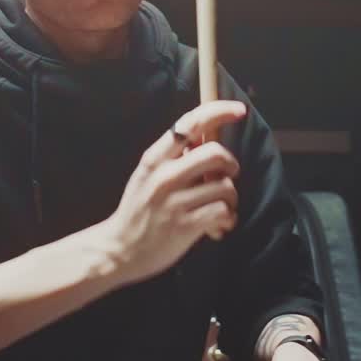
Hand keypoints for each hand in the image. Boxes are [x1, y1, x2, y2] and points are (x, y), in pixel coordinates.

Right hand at [102, 100, 245, 284]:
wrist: (120, 250)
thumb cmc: (140, 209)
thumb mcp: (149, 174)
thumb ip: (175, 156)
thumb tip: (208, 136)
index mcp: (155, 158)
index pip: (190, 123)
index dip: (219, 111)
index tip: (240, 110)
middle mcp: (164, 176)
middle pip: (216, 152)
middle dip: (231, 163)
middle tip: (228, 174)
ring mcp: (175, 202)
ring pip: (225, 186)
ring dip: (231, 197)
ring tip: (221, 206)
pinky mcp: (186, 226)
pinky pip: (223, 212)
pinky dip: (228, 218)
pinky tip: (219, 224)